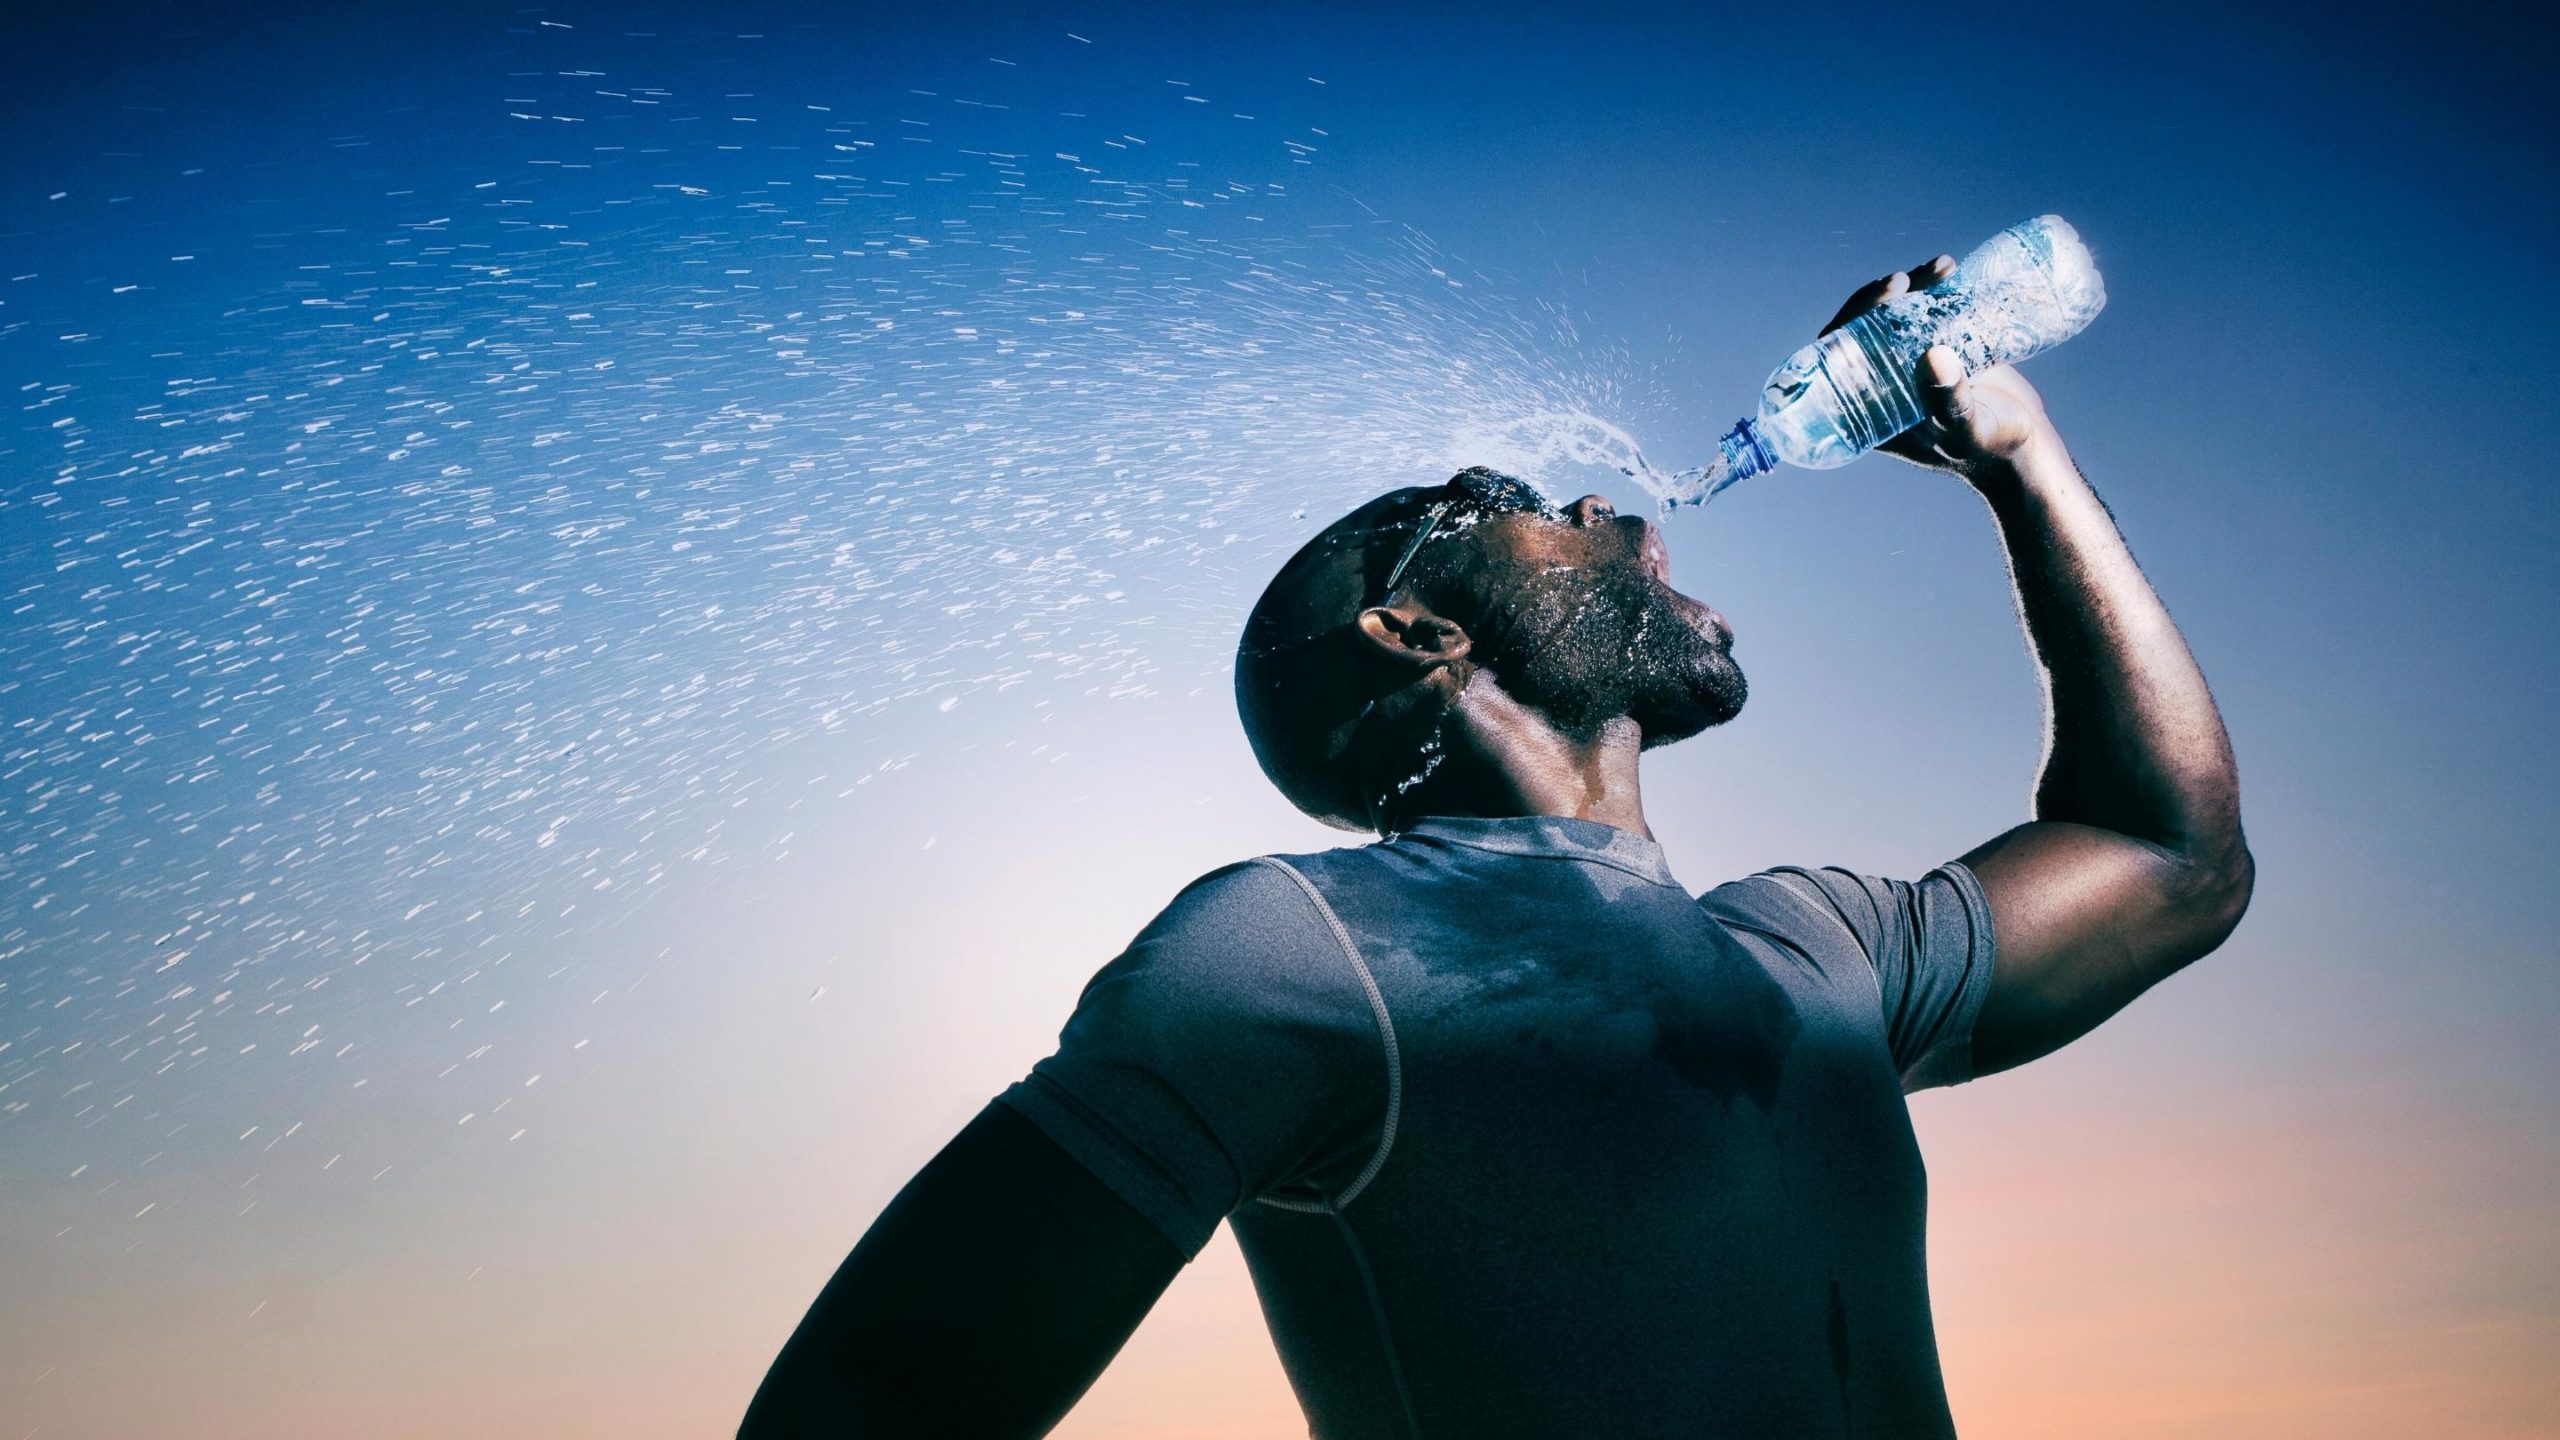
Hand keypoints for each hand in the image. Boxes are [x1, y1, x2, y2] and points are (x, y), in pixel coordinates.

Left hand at [1821, 255, 2062, 478]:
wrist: (2027, 449)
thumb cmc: (1991, 450)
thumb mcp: (1967, 430)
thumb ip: (1949, 402)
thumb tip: (1934, 357)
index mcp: (1871, 409)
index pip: (1839, 359)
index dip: (1849, 322)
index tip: (1880, 297)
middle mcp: (1886, 385)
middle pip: (1866, 330)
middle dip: (1881, 298)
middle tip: (1905, 280)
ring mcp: (1914, 366)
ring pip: (1898, 317)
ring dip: (1912, 287)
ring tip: (1941, 268)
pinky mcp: (1942, 351)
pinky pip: (1929, 315)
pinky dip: (1936, 291)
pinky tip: (1949, 270)